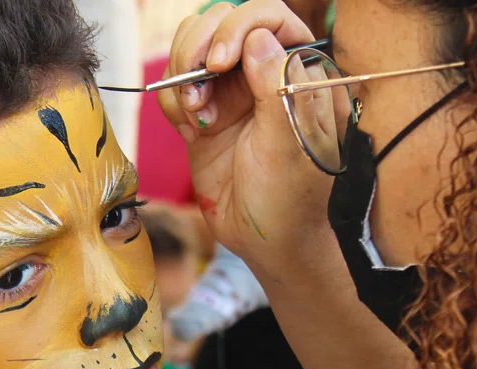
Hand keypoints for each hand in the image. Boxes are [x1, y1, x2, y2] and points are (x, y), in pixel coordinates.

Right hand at [159, 0, 334, 274]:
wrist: (261, 239)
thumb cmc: (289, 198)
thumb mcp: (290, 146)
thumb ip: (277, 88)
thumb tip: (259, 38)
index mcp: (301, 71)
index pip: (269, 17)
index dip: (238, 27)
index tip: (218, 63)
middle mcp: (267, 71)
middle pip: (223, 20)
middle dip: (201, 51)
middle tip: (198, 96)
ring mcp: (233, 88)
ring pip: (194, 44)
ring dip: (183, 76)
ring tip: (194, 117)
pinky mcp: (205, 108)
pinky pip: (178, 81)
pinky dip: (174, 101)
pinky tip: (190, 131)